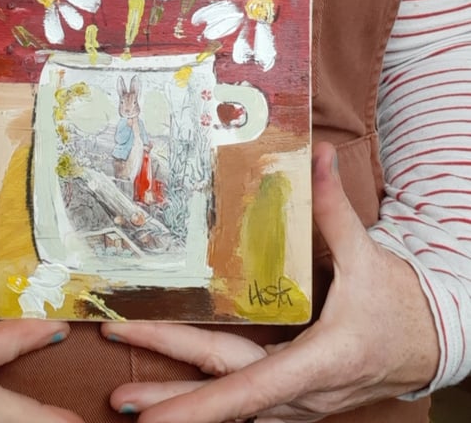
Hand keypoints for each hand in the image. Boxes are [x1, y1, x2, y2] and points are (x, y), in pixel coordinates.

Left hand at [101, 142, 439, 421]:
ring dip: (182, 404)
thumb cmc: (398, 303)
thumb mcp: (369, 256)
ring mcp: (298, 402)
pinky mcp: (295, 398)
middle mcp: (303, 391)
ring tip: (130, 404)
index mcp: (320, 359)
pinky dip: (209, 403)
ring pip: (233, 408)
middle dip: (171, 396)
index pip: (250, 387)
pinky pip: (246, 405)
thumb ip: (335, 207)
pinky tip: (176, 398)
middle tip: (118, 400)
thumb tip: (319, 155)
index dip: (201, 405)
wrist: (432, 342)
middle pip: (227, 391)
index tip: (156, 418)